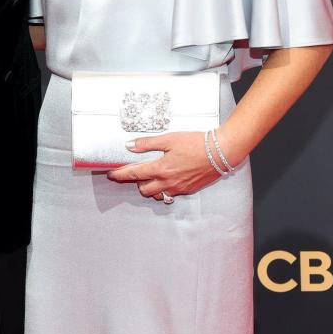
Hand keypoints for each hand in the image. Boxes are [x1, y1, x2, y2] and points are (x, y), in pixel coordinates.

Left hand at [106, 130, 236, 200]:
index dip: (119, 174)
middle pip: (143, 189)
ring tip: (153, 175)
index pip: (133, 174)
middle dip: (136, 182)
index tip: (111, 174)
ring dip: (151, 187)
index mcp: (161, 168)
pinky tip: (168, 178)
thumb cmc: (197, 143)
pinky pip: (170, 194)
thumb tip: (130, 145)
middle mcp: (168, 182)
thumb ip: (147, 144)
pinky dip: (164, 188)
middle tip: (136, 171)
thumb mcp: (170, 138)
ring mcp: (178, 188)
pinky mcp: (188, 190)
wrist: (221, 152)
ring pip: (157, 194)